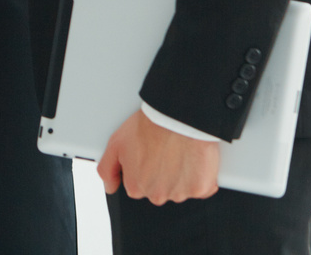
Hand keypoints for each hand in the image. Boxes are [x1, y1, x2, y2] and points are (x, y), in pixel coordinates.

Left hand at [97, 109, 219, 203]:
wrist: (177, 116)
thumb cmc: (149, 126)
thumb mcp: (116, 143)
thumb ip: (107, 169)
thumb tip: (109, 187)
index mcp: (136, 187)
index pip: (139, 185)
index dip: (145, 167)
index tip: (150, 154)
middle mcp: (157, 195)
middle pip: (160, 189)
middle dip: (163, 174)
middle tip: (165, 150)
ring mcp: (180, 193)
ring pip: (181, 188)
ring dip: (182, 175)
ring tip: (180, 151)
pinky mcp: (201, 188)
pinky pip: (202, 187)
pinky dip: (201, 176)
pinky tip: (194, 158)